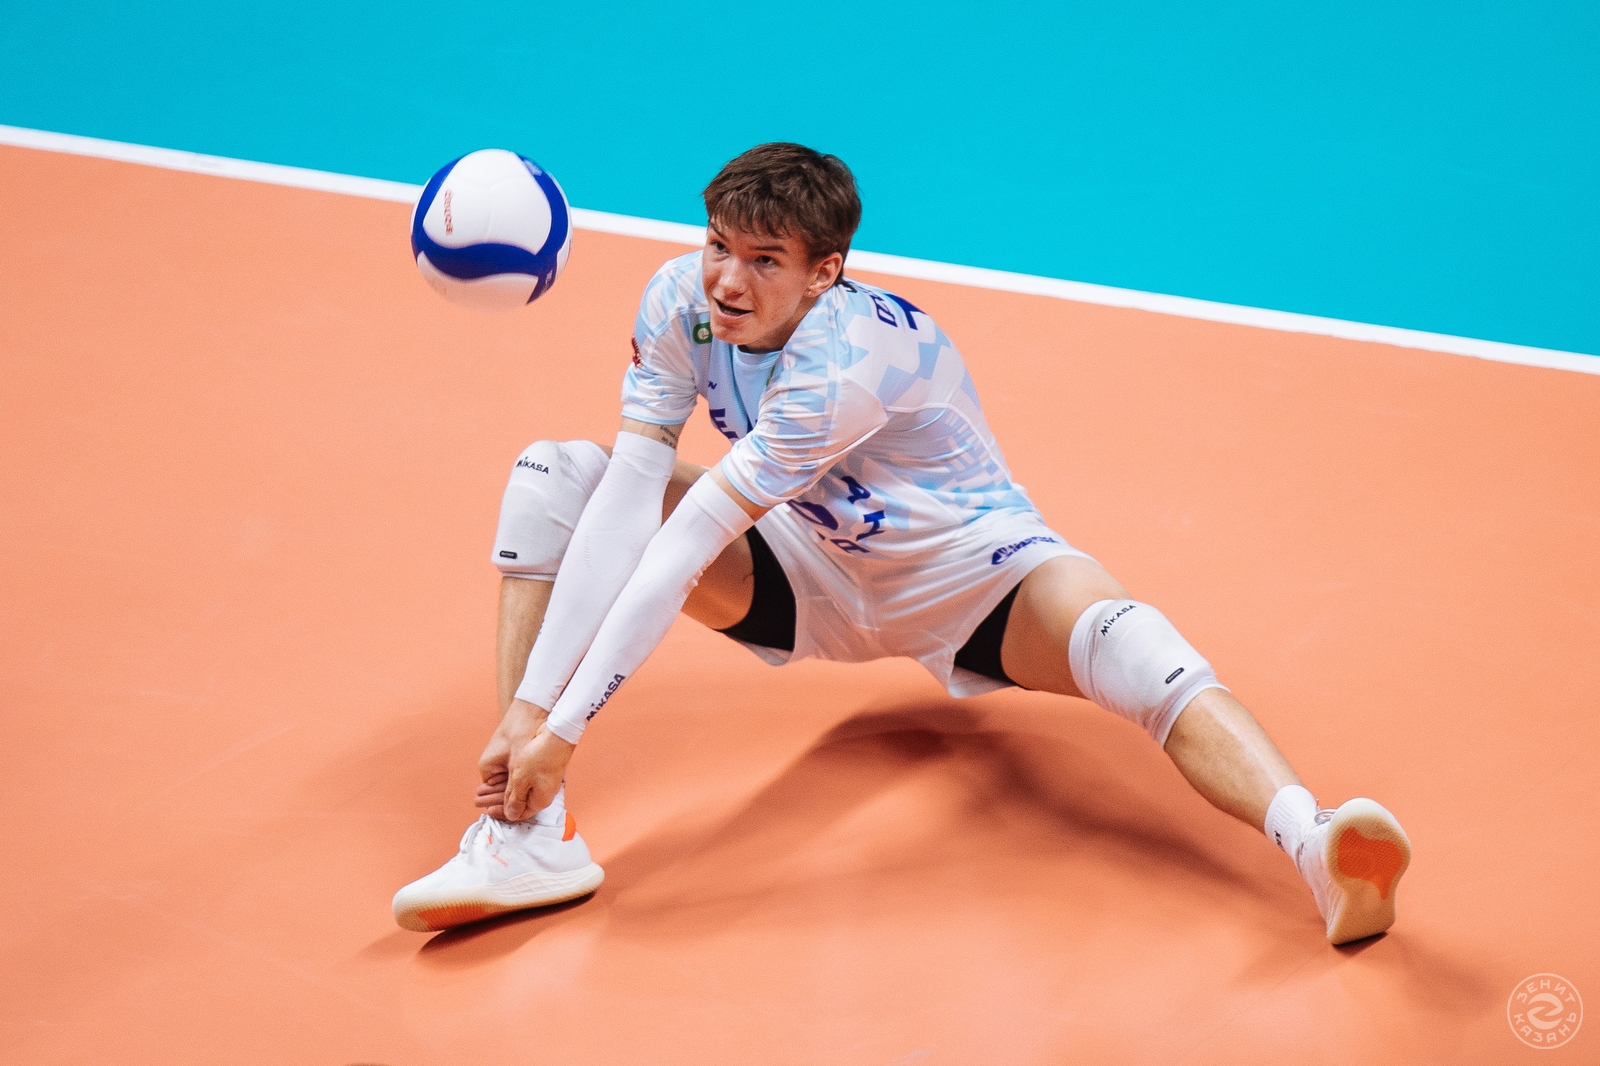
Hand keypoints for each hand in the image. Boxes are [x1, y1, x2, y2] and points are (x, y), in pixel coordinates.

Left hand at [476, 699, 576, 820]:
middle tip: (483, 799)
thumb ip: (514, 799)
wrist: (556, 736)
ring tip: (488, 787)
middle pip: (519, 803)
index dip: (502, 813)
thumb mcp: (520, 780)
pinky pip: (526, 782)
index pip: (519, 814)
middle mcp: (545, 794)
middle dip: (500, 801)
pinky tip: (504, 776)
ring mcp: (546, 783)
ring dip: (504, 791)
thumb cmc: (539, 756)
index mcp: (540, 801)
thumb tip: (511, 815)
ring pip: (522, 792)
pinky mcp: (545, 772)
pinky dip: (513, 782)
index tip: (487, 810)